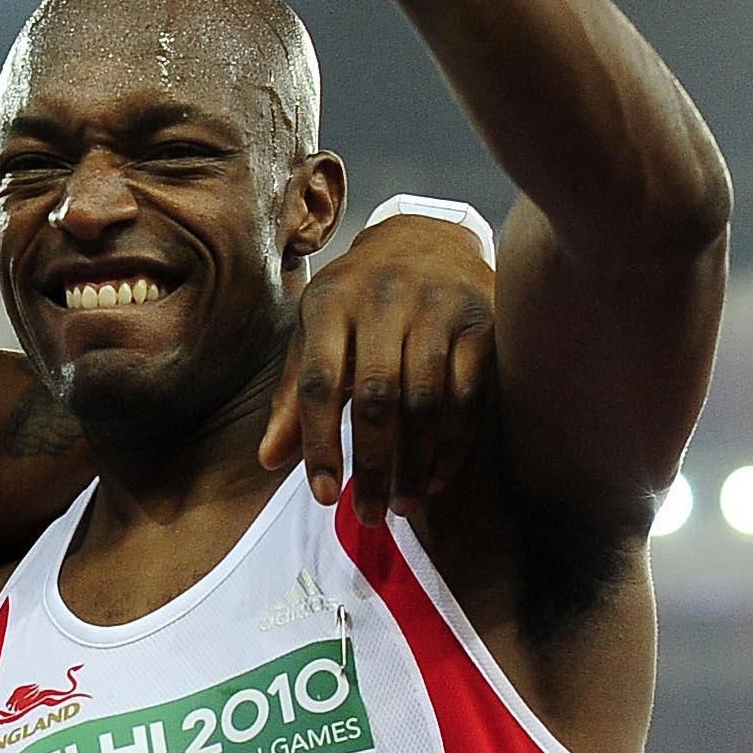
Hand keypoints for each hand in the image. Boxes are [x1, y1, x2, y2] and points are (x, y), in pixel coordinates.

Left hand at [260, 212, 496, 511]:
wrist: (428, 238)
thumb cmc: (358, 300)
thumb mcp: (314, 333)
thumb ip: (294, 396)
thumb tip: (269, 460)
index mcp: (332, 304)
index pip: (318, 384)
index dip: (318, 444)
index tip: (325, 496)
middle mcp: (385, 301)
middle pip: (375, 398)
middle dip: (372, 465)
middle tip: (370, 514)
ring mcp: (438, 309)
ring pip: (426, 401)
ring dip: (415, 463)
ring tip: (404, 505)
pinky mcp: (483, 322)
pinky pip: (469, 395)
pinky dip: (454, 443)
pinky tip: (438, 477)